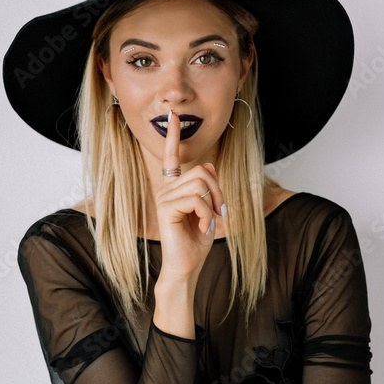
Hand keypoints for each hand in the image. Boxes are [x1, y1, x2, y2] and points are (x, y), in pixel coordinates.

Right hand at [154, 110, 225, 281]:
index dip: (173, 136)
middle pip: (202, 171)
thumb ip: (209, 189)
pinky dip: (206, 215)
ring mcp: (164, 198)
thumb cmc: (195, 242)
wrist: (186, 267)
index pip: (172, 158)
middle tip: (219, 212)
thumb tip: (210, 164)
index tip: (172, 116)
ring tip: (209, 222)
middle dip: (218, 191)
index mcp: (175, 189)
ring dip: (213, 204)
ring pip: (201, 184)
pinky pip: (196, 199)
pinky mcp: (167, 208)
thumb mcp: (209, 211)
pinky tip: (202, 228)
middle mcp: (167, 190)